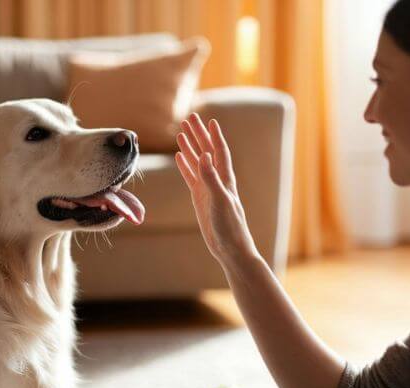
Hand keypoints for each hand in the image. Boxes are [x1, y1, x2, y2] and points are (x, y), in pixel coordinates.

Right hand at [175, 113, 258, 268]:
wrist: (230, 247)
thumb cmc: (229, 225)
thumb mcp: (220, 200)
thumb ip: (211, 178)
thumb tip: (203, 155)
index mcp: (225, 178)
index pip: (219, 151)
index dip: (214, 136)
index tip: (208, 120)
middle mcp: (217, 180)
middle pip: (206, 151)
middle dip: (198, 135)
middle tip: (188, 118)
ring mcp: (208, 188)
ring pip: (197, 162)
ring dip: (190, 147)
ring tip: (180, 132)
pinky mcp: (200, 198)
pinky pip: (191, 177)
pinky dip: (185, 165)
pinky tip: (179, 157)